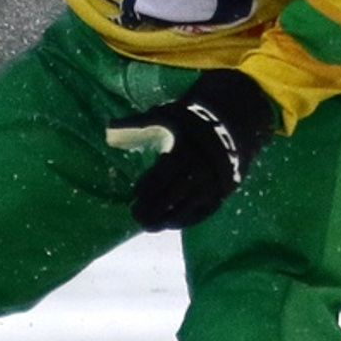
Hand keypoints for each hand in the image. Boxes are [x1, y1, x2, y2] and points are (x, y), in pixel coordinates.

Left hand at [104, 68, 275, 230]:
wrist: (232, 124)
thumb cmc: (191, 120)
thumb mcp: (165, 116)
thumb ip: (138, 125)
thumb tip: (108, 131)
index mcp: (183, 154)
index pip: (159, 178)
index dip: (145, 188)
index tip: (135, 192)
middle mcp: (198, 173)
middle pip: (170, 199)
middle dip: (151, 209)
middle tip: (135, 213)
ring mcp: (211, 186)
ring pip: (186, 210)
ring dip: (166, 220)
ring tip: (149, 224)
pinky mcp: (220, 194)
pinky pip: (202, 213)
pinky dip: (185, 220)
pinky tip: (171, 222)